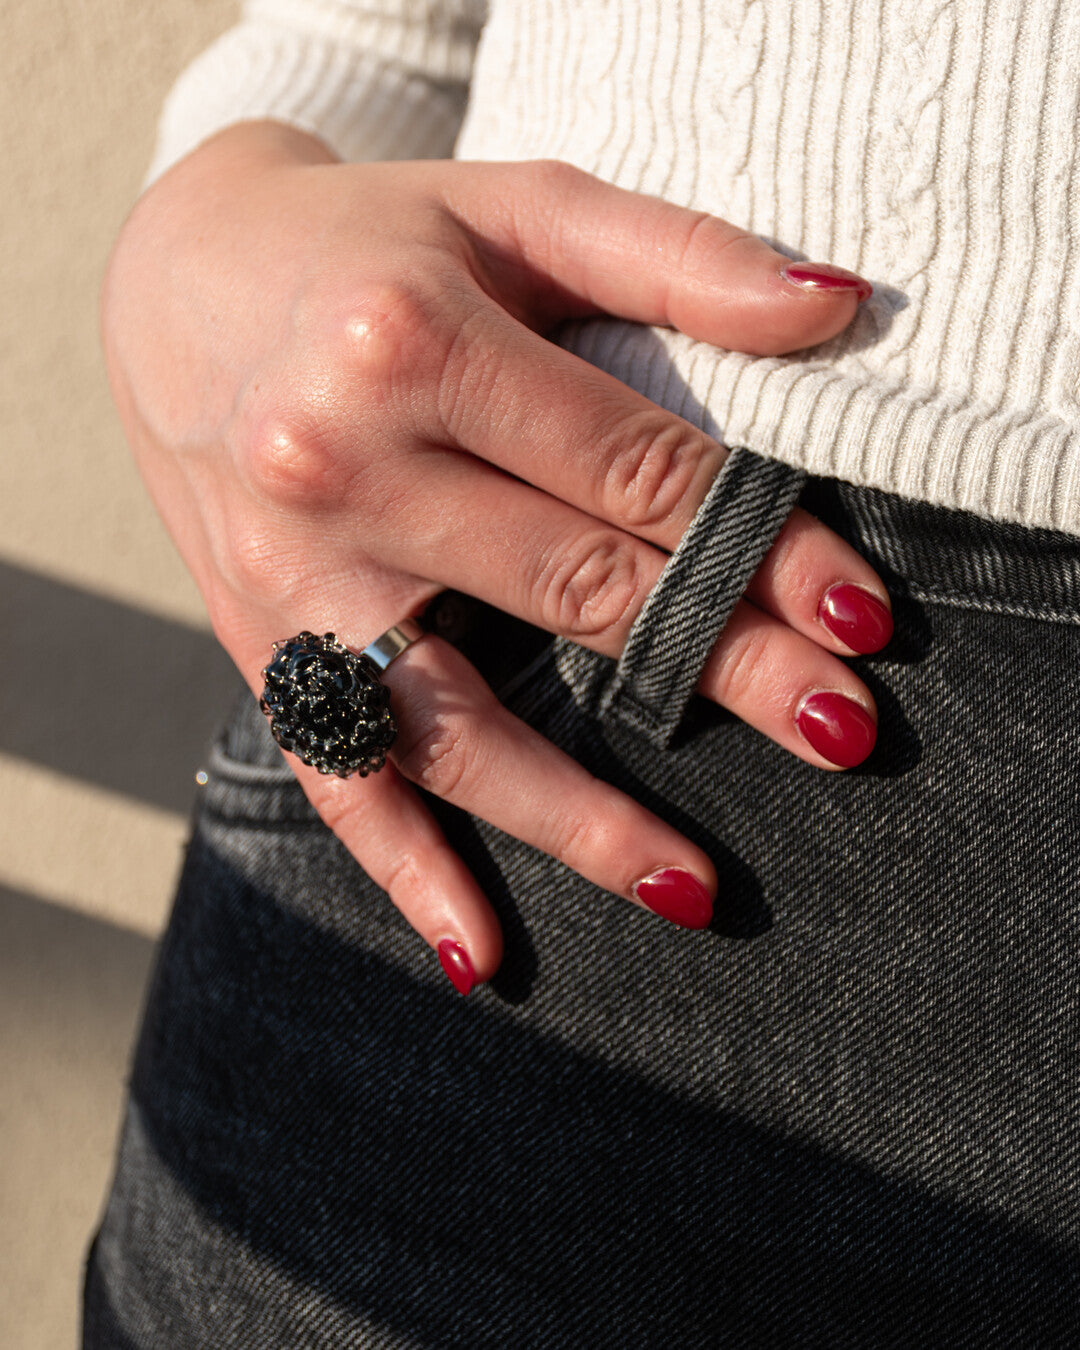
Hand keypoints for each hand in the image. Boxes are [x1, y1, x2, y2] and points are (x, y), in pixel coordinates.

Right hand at [101, 122, 890, 991]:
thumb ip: (674, 255)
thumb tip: (836, 309)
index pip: (633, 473)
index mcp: (414, 341)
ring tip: (697, 886)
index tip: (856, 614)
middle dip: (724, 669)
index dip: (759, 549)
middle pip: (574, 595)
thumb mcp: (517, 205)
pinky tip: (479, 954)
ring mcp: (293, 574)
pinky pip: (338, 771)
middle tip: (841, 732)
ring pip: (458, 721)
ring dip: (583, 815)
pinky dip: (406, 870)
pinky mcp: (261, 639)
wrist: (185, 283)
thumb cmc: (375, 244)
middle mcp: (339, 466)